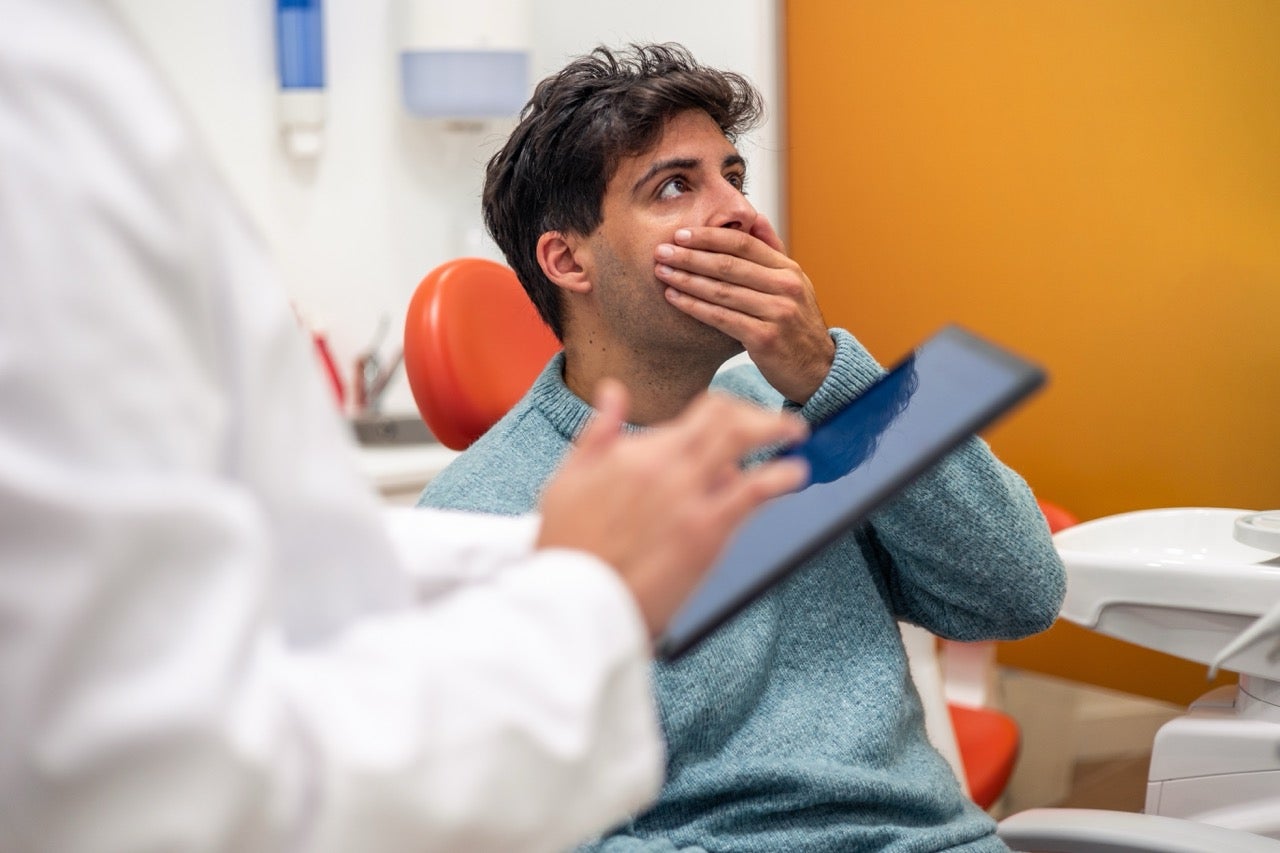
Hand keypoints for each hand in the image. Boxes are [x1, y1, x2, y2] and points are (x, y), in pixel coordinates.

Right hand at [536, 379, 808, 638]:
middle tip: (778, 424)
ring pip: (743, 443)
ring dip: (776, 433)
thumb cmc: (566, 545)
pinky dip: (780, 477)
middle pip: (728, 419)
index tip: (741, 420)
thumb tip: (613, 391)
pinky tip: (794, 475)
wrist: (570, 599)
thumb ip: (597, 432)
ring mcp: (687, 496)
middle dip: (759, 416)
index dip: (730, 410)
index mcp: (635, 450)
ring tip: (793, 437)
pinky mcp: (705, 532)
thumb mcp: (568, 478)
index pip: (701, 413)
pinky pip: (753, 492)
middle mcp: (665, 465)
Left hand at [654, 214, 835, 403]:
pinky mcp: (765, 338)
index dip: (709, 237)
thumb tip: (754, 217)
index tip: (681, 234)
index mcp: (789, 270)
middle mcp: (785, 287)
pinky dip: (694, 307)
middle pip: (729, 264)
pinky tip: (674, 298)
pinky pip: (721, 318)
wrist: (819, 370)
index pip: (744, 244)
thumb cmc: (797, 326)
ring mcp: (777, 312)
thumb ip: (773, 251)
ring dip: (687, 280)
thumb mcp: (794, 285)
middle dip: (691, 256)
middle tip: (661, 250)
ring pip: (722, 291)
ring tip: (662, 272)